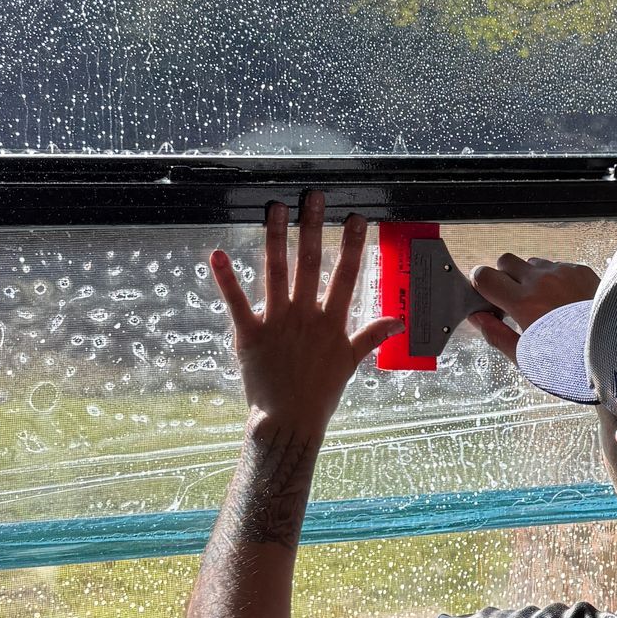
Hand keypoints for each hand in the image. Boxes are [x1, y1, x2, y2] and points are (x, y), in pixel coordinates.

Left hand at [210, 192, 401, 437]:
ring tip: (276, 208)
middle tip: (314, 197)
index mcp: (331, 321)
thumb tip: (399, 321)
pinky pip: (237, 302)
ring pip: (277, 272)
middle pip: (310, 264)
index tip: (356, 219)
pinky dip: (226, 279)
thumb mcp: (350, 363)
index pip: (346, 276)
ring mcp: (277, 322)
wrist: (289, 420)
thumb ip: (372, 336)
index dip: (352, 246)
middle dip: (313, 228)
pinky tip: (217, 254)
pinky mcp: (250, 334)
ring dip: (276, 238)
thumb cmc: (320, 393)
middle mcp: (305, 316)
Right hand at [468, 252, 599, 361]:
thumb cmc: (569, 361)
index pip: (484, 275)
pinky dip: (555, 278)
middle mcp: (542, 281)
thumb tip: (477, 318)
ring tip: (544, 303)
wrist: (613, 352)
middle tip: (513, 299)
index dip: (481, 285)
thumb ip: (496, 334)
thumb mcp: (526, 355)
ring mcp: (563, 272)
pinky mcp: (581, 270)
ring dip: (531, 277)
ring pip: (533, 262)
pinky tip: (565, 301)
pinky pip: (558, 265)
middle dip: (504, 276)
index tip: (488, 297)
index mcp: (524, 303)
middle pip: (506, 261)